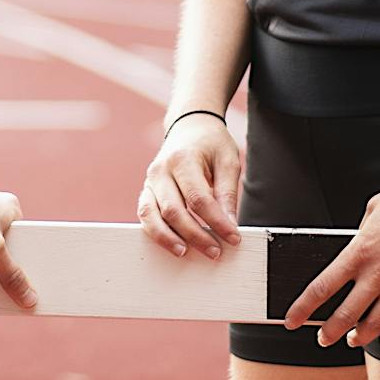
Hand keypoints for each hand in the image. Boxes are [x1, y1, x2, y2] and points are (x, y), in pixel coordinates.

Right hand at [139, 113, 241, 260]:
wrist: (189, 126)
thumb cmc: (211, 143)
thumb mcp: (228, 161)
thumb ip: (227, 193)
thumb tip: (230, 225)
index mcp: (182, 158)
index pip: (198, 198)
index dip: (216, 222)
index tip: (234, 238)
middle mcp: (161, 169)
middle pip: (173, 210)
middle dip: (195, 235)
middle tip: (216, 252)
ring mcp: (150, 180)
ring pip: (151, 214)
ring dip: (168, 238)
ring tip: (186, 253)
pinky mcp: (147, 189)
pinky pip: (145, 214)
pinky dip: (156, 231)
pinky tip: (173, 242)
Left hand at [282, 159, 379, 348]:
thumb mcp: (373, 209)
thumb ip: (362, 236)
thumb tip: (358, 249)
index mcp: (360, 250)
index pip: (322, 287)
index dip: (303, 307)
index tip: (291, 319)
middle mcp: (379, 272)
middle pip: (346, 313)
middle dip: (330, 331)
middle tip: (322, 339)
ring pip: (376, 324)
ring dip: (360, 337)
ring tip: (351, 341)